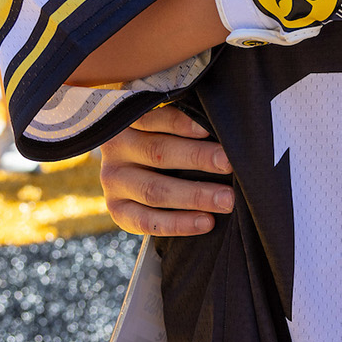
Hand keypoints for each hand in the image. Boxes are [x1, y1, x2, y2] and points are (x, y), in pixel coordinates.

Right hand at [98, 106, 234, 234]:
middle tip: (229, 164)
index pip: (154, 119)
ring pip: (154, 191)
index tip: (209, 129)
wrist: (135, 172)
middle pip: (158, 153)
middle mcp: (116, 149)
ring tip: (226, 199)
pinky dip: (179, 223)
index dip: (181, 123)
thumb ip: (186, 121)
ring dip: (194, 196)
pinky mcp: (117, 210)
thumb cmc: (164, 140)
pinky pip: (147, 222)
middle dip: (198, 158)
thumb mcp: (166, 125)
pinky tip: (206, 222)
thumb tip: (224, 125)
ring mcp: (112, 182)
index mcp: (128, 120)